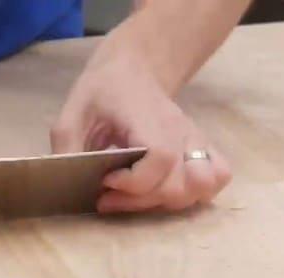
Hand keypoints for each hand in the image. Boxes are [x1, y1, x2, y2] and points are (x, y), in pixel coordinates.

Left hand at [50, 49, 230, 213]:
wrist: (133, 70)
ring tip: (139, 197)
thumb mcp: (73, 112)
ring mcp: (196, 141)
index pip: (160, 158)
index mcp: (149, 119)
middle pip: (179, 183)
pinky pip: (218, 177)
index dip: (133, 182)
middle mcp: (180, 131)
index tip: (106, 180)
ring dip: (168, 201)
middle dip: (141, 200)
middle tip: (110, 195)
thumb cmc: (104, 91)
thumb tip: (66, 182)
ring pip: (202, 185)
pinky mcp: (203, 149)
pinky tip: (167, 192)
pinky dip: (197, 193)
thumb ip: (67, 147)